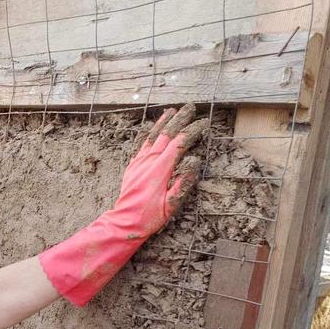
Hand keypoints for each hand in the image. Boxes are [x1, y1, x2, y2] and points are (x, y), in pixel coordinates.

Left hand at [113, 103, 207, 238]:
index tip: (204, 122)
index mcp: (160, 169)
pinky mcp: (133, 166)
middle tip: (191, 107)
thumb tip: (195, 160)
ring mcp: (139, 162)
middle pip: (166, 134)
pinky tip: (150, 127)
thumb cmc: (151, 216)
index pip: (179, 143)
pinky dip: (146, 133)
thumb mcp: (172, 204)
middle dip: (180, 119)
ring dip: (163, 121)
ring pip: (152, 135)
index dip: (192, 131)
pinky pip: (139, 144)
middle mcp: (148, 161)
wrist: (125, 221)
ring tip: (172, 110)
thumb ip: (183, 182)